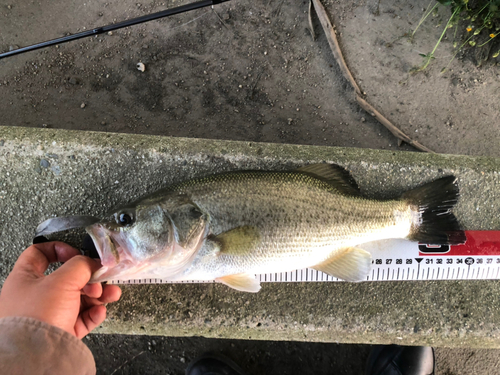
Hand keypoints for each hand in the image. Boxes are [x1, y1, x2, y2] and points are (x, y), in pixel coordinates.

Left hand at [0, 241, 120, 338]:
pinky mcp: (61, 330)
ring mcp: (48, 314)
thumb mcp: (62, 280)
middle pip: (68, 278)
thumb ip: (81, 265)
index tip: (76, 253)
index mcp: (25, 278)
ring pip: (78, 298)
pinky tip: (99, 311)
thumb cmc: (37, 316)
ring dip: (98, 294)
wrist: (37, 353)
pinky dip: (93, 313)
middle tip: (101, 278)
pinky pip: (81, 318)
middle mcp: (34, 296)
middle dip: (90, 278)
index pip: (40, 254)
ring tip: (110, 294)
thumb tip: (93, 263)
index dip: (60, 250)